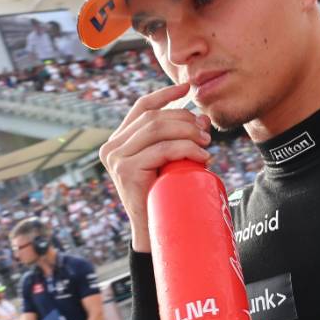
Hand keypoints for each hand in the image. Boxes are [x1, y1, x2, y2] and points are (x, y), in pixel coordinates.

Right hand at [98, 82, 212, 252]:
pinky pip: (161, 149)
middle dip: (184, 119)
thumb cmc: (165, 197)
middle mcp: (112, 146)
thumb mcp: (170, 162)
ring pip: (157, 129)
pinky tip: (202, 157)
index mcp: (119, 140)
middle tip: (206, 133)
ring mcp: (116, 158)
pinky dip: (186, 149)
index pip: (142, 107)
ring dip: (188, 133)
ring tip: (206, 145)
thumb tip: (201, 118)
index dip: (165, 94)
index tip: (187, 88)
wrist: (154, 232)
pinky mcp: (125, 170)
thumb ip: (177, 139)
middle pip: (153, 117)